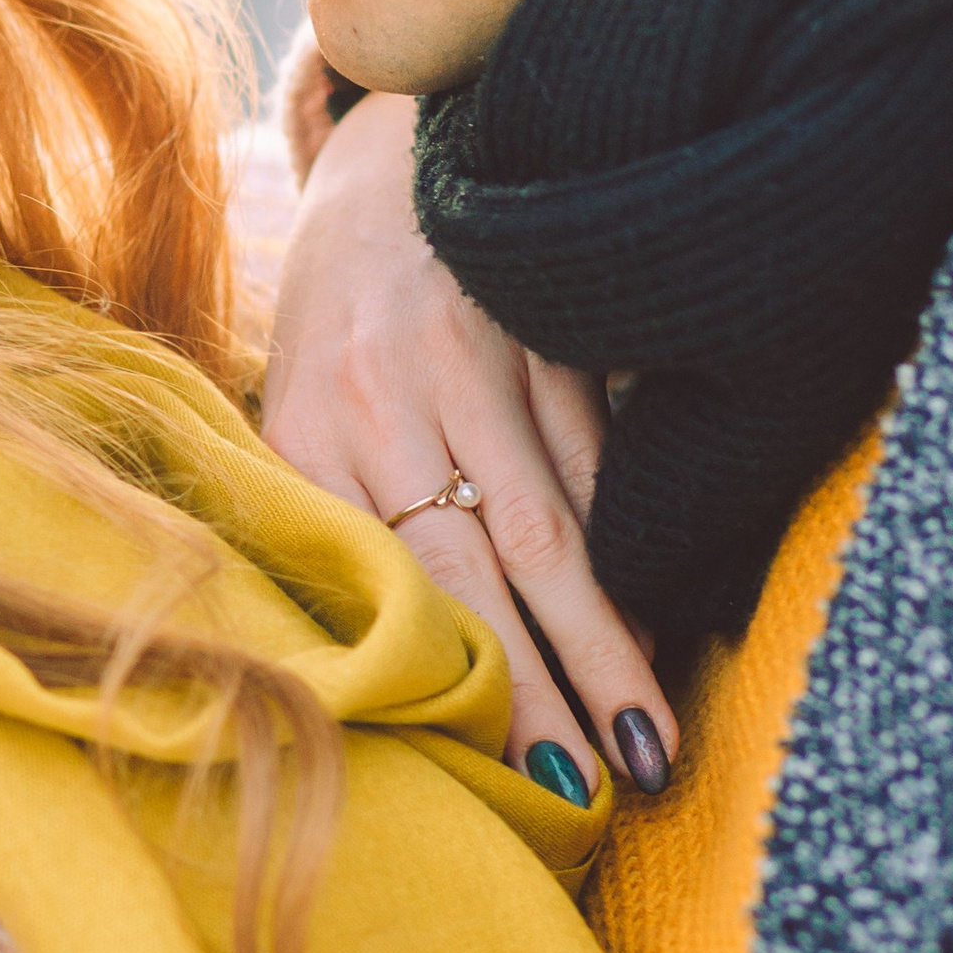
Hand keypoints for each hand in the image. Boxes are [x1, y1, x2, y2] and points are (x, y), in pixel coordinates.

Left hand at [259, 87, 675, 798]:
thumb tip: (381, 666)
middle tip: (598, 793)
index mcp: (306, 430)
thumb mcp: (297, 407)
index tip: (500, 779)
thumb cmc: (340, 324)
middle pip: (479, 571)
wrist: (393, 160)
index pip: (388, 584)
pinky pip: (599, 458)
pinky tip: (654, 625)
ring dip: (606, 643)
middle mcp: (384, 394)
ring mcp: (475, 356)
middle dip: (545, 691)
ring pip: (555, 526)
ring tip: (648, 738)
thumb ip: (327, 512)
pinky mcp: (547, 327)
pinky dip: (629, 548)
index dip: (453, 685)